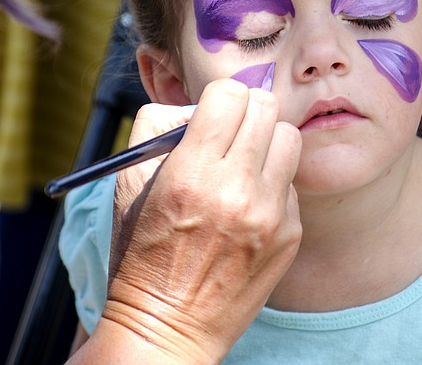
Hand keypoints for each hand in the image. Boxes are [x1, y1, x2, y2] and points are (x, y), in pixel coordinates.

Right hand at [97, 79, 301, 362]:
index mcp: (192, 174)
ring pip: (289, 139)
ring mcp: (270, 215)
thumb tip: (196, 105)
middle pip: (266, 107)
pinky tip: (249, 207)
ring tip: (245, 165)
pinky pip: (292, 184)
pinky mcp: (290, 235)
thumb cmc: (141, 254)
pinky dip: (273, 185)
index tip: (213, 113)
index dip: (219, 99)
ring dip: (267, 143)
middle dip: (246, 112)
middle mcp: (237, 191)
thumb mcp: (129, 185)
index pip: (230, 94)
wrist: (168, 327)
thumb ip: (157, 130)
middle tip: (231, 131)